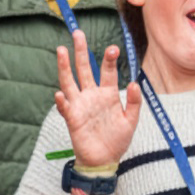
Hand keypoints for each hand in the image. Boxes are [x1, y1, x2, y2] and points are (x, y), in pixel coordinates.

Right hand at [52, 29, 140, 170]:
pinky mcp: (73, 118)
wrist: (104, 160)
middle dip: (81, 51)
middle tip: (78, 33)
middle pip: (84, 69)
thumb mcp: (131, 121)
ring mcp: (80, 105)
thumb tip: (134, 83)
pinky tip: (59, 94)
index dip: (109, 60)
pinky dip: (61, 101)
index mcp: (108, 94)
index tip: (112, 48)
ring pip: (70, 81)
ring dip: (65, 67)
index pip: (107, 71)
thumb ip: (135, 102)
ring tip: (61, 50)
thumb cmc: (117, 140)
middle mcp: (92, 95)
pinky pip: (65, 107)